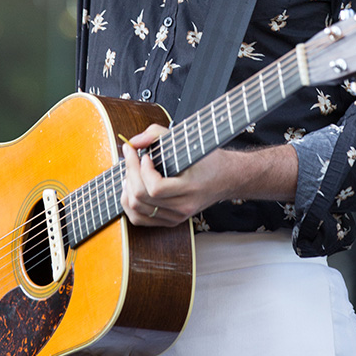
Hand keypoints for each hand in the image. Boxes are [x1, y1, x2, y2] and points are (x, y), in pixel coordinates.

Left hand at [120, 123, 240, 227]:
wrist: (228, 178)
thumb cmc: (209, 158)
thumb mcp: (187, 140)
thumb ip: (157, 134)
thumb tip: (133, 142)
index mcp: (190, 188)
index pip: (155, 188)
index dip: (142, 170)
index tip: (144, 155)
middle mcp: (183, 207)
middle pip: (142, 198)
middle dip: (130, 173)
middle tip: (131, 157)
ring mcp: (176, 217)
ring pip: (137, 210)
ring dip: (127, 189)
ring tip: (130, 172)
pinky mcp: (171, 221)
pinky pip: (140, 220)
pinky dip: (130, 204)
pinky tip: (131, 188)